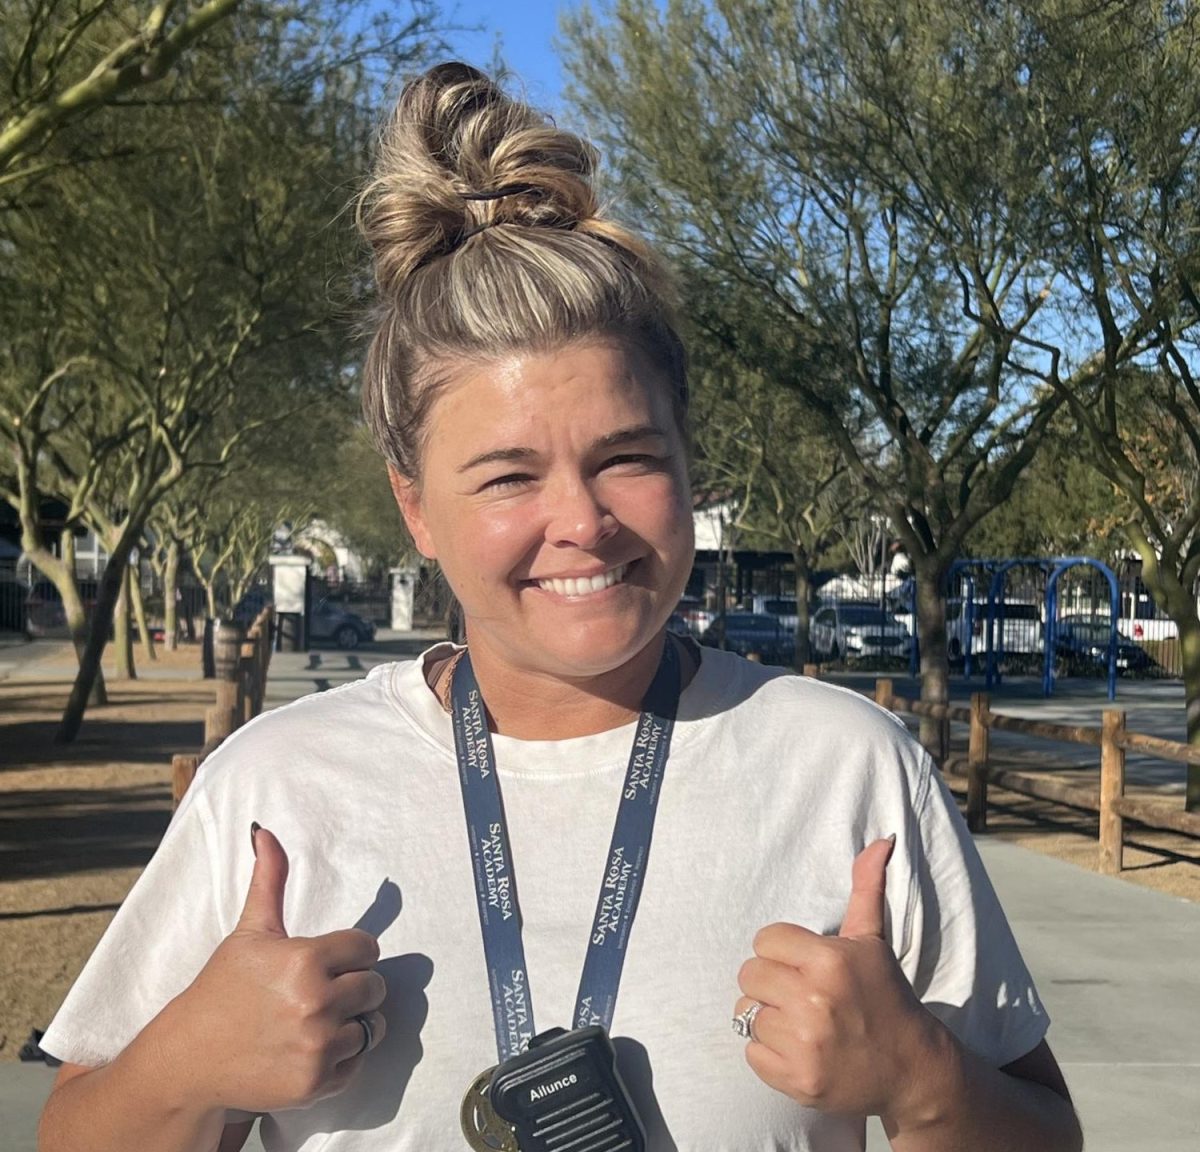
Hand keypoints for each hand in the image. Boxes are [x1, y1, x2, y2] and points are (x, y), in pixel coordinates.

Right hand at [170, 825, 387, 1113]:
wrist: (189, 1059)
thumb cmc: (222, 990)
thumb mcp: (249, 933)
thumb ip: (270, 881)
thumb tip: (264, 831)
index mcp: (306, 959)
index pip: (367, 949)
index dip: (349, 954)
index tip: (326, 962)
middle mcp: (316, 1002)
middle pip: (374, 987)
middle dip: (352, 988)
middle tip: (318, 994)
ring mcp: (318, 1045)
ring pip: (370, 1026)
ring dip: (350, 1024)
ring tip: (313, 1022)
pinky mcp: (317, 1082)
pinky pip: (357, 1063)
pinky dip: (340, 1060)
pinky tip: (308, 1050)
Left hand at [735, 836, 943, 1119]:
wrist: (911, 1069)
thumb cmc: (884, 996)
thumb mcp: (873, 941)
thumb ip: (866, 888)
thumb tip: (882, 839)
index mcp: (829, 960)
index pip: (764, 940)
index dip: (780, 951)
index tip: (802, 964)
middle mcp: (815, 1000)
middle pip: (749, 975)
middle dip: (770, 982)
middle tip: (799, 993)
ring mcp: (805, 1044)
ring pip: (747, 1014)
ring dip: (768, 1018)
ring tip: (801, 1022)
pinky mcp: (797, 1079)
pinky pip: (750, 1052)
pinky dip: (768, 1053)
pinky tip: (797, 1048)